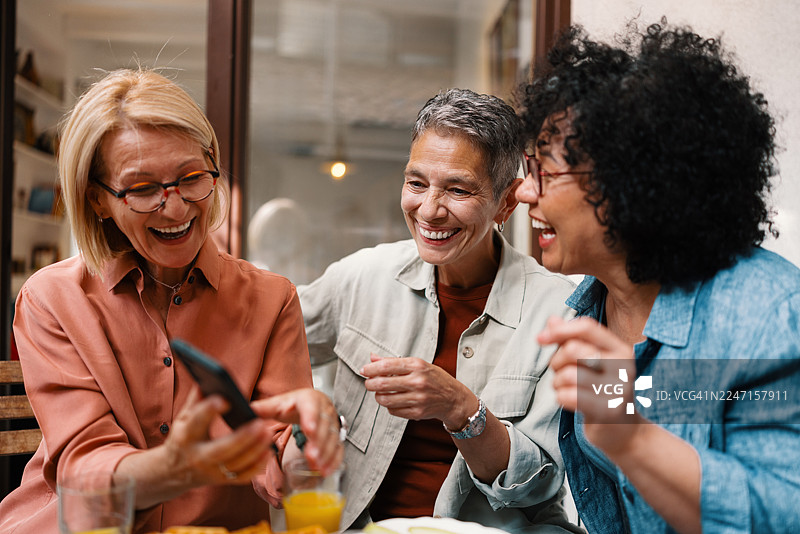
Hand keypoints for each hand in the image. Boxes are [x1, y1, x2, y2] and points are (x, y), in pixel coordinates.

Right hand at [164, 388, 276, 485]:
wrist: (172, 472)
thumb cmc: (182, 437)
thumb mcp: (182, 417)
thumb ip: (196, 398)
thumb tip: (208, 375)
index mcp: (185, 436)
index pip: (196, 421)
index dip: (209, 410)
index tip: (226, 399)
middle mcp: (197, 456)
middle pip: (221, 449)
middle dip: (241, 438)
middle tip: (259, 423)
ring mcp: (210, 471)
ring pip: (235, 464)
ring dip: (254, 450)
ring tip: (268, 433)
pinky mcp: (221, 480)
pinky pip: (242, 477)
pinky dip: (257, 466)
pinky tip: (268, 451)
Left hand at [252, 388, 343, 474]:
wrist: (313, 404)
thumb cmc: (294, 405)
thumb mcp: (279, 404)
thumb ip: (263, 408)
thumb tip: (246, 410)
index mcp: (309, 399)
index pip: (311, 406)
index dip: (311, 418)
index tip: (309, 429)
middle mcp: (324, 410)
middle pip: (324, 426)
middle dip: (318, 442)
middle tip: (311, 456)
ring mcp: (332, 424)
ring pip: (332, 438)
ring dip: (326, 454)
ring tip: (317, 467)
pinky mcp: (336, 437)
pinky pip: (338, 449)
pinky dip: (333, 460)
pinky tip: (325, 471)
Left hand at [360, 353, 476, 430]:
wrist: (453, 398)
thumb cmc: (434, 379)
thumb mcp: (418, 364)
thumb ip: (394, 362)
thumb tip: (372, 358)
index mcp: (417, 365)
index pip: (386, 366)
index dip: (371, 369)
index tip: (364, 370)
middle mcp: (417, 381)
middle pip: (382, 384)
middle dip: (370, 384)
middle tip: (369, 383)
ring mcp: (418, 398)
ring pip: (385, 400)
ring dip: (378, 396)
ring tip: (380, 393)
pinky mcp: (417, 413)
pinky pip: (393, 411)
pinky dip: (389, 406)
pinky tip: (394, 401)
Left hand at [540, 316, 645, 455]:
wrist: (624, 430)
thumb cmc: (602, 390)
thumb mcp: (591, 361)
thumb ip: (571, 340)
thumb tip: (552, 320)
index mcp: (620, 349)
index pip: (587, 327)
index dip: (559, 330)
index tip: (541, 338)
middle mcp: (622, 366)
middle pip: (572, 349)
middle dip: (556, 361)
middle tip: (560, 372)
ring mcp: (617, 390)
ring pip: (567, 374)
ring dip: (557, 382)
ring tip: (565, 388)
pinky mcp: (606, 411)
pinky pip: (568, 396)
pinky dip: (560, 397)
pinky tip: (569, 401)